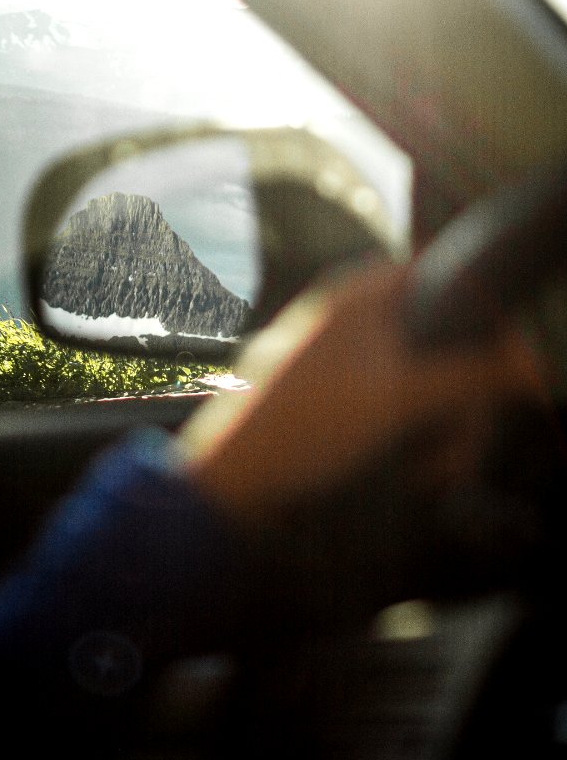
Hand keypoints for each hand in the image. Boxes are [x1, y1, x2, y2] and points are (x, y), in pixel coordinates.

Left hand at [182, 261, 545, 520]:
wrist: (230, 481)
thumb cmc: (304, 427)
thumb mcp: (398, 400)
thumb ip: (470, 377)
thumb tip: (530, 365)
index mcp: (360, 294)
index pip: (443, 277)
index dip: (483, 318)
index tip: (504, 367)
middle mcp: (351, 316)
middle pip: (440, 339)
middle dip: (460, 401)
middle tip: (460, 449)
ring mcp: (341, 357)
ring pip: (419, 379)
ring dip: (439, 430)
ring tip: (432, 474)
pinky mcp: (334, 395)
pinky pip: (392, 405)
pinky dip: (409, 437)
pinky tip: (412, 474)